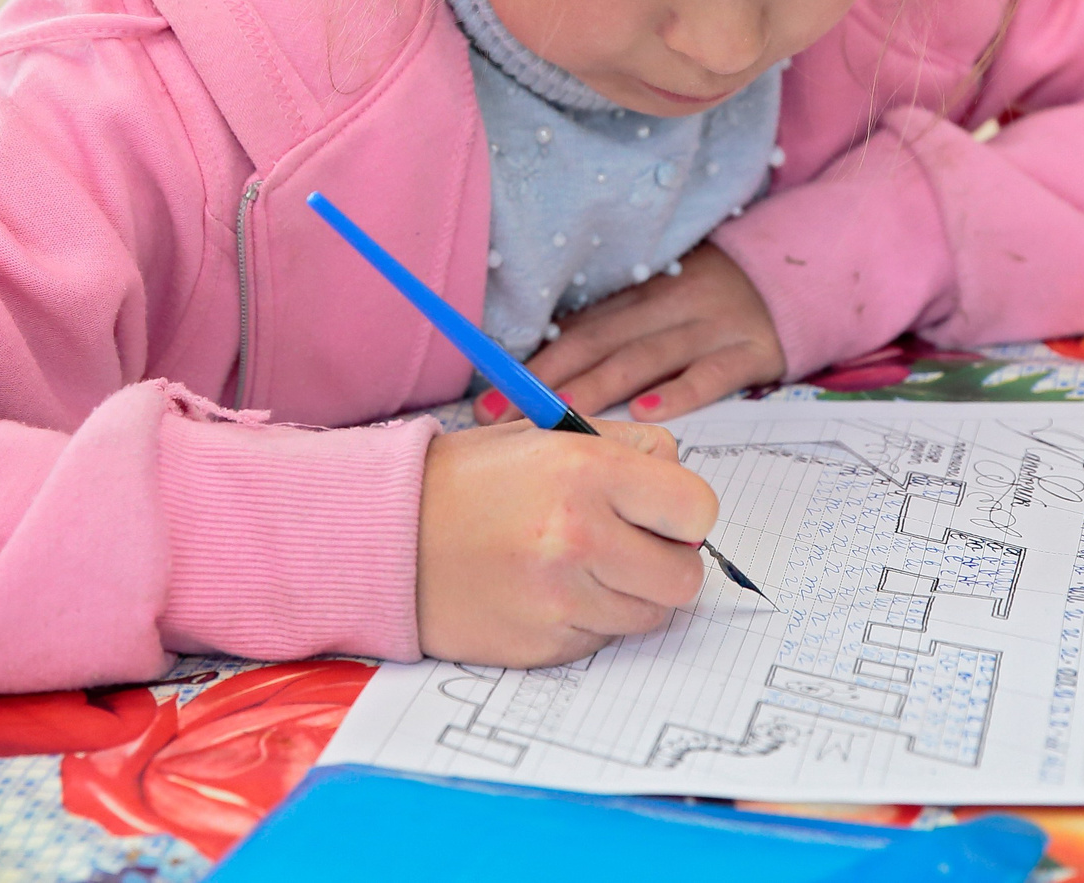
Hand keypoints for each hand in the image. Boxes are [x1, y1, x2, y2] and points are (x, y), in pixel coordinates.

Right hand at [415, 416, 717, 665]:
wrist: (386, 533)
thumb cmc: (472, 479)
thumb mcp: (549, 434)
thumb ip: (629, 451)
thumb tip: (684, 494)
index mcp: (588, 471)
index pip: (698, 509)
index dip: (684, 512)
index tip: (662, 512)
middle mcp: (578, 537)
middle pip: (685, 576)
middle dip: (666, 561)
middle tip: (628, 544)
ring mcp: (560, 601)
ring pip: (649, 616)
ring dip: (627, 594)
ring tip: (578, 564)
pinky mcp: (542, 648)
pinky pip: (602, 641)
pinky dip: (587, 620)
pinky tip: (546, 591)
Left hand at [481, 243, 786, 424]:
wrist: (797, 275)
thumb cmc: (715, 302)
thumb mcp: (663, 303)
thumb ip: (618, 332)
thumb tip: (547, 378)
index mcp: (642, 297)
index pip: (578, 331)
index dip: (533, 366)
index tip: (490, 402)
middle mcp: (670, 307)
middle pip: (602, 342)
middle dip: (550, 382)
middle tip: (507, 418)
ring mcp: (712, 326)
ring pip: (648, 356)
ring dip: (603, 385)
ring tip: (565, 414)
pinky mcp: (752, 349)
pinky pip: (715, 371)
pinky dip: (683, 389)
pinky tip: (652, 411)